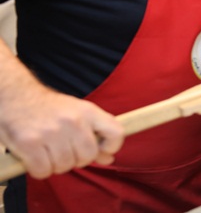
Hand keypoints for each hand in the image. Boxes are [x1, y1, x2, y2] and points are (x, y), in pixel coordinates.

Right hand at [0, 88, 123, 178]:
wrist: (16, 96)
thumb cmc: (49, 108)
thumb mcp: (78, 113)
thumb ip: (95, 135)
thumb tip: (108, 159)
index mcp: (88, 111)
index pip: (116, 132)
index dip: (112, 146)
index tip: (101, 150)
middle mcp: (73, 121)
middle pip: (88, 156)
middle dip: (77, 160)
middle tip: (65, 152)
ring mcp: (51, 132)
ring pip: (65, 166)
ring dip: (56, 166)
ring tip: (48, 153)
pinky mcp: (29, 143)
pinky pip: (43, 171)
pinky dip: (39, 170)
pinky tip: (36, 158)